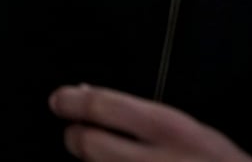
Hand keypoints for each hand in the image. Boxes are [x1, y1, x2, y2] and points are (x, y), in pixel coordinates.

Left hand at [49, 84, 251, 161]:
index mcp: (168, 130)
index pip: (101, 106)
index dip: (71, 101)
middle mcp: (152, 161)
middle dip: (75, 137)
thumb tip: (89, 96)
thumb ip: (142, 114)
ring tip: (108, 157)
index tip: (60, 101)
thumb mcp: (191, 129)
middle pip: (85, 144)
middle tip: (77, 134)